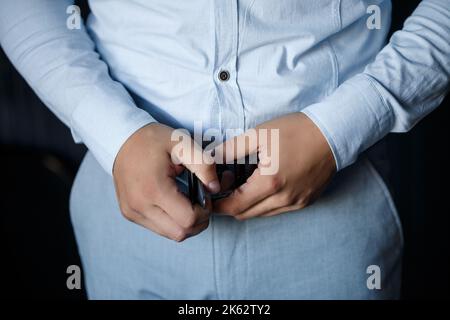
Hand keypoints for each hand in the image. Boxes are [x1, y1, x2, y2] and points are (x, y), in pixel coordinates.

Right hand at [113, 123, 219, 240]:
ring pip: (169, 234)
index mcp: (154, 189)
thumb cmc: (152, 139)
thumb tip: (215, 188)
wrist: (121, 139)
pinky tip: (174, 203)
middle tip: (200, 201)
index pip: (188, 220)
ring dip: (184, 223)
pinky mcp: (129, 214)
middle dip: (198, 221)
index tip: (205, 195)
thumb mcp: (182, 144)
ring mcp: (133, 212)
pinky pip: (157, 228)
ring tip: (186, 201)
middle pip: (180, 233)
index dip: (204, 211)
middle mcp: (140, 206)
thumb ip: (204, 165)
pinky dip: (171, 221)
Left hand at [213, 113, 335, 219]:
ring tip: (244, 183)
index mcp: (270, 183)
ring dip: (248, 204)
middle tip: (226, 185)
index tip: (209, 197)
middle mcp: (284, 199)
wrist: (334, 133)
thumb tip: (210, 159)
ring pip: (261, 214)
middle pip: (246, 214)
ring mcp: (296, 203)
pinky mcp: (305, 202)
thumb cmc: (296, 131)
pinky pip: (277, 210)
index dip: (218, 205)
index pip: (235, 206)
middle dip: (230, 204)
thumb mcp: (259, 134)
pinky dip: (265, 203)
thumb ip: (231, 149)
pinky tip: (263, 185)